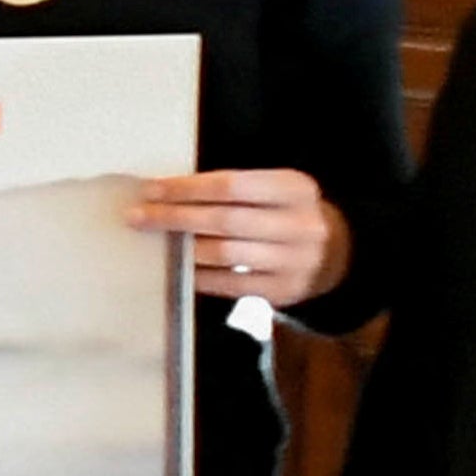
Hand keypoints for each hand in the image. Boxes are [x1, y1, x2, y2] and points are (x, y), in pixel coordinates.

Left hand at [133, 166, 347, 311]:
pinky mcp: (283, 291)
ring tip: (155, 242)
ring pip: (226, 254)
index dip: (188, 187)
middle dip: (176, 217)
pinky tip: (177, 270)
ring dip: (184, 249)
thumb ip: (236, 189)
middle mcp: (299, 224)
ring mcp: (293, 261)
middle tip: (138, 217)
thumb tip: (169, 192)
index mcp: (295, 188)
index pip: (232, 184)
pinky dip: (200, 276)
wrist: (337, 255)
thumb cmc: (287, 215)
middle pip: (225, 220)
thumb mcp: (277, 191)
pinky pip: (231, 284)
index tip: (151, 190)